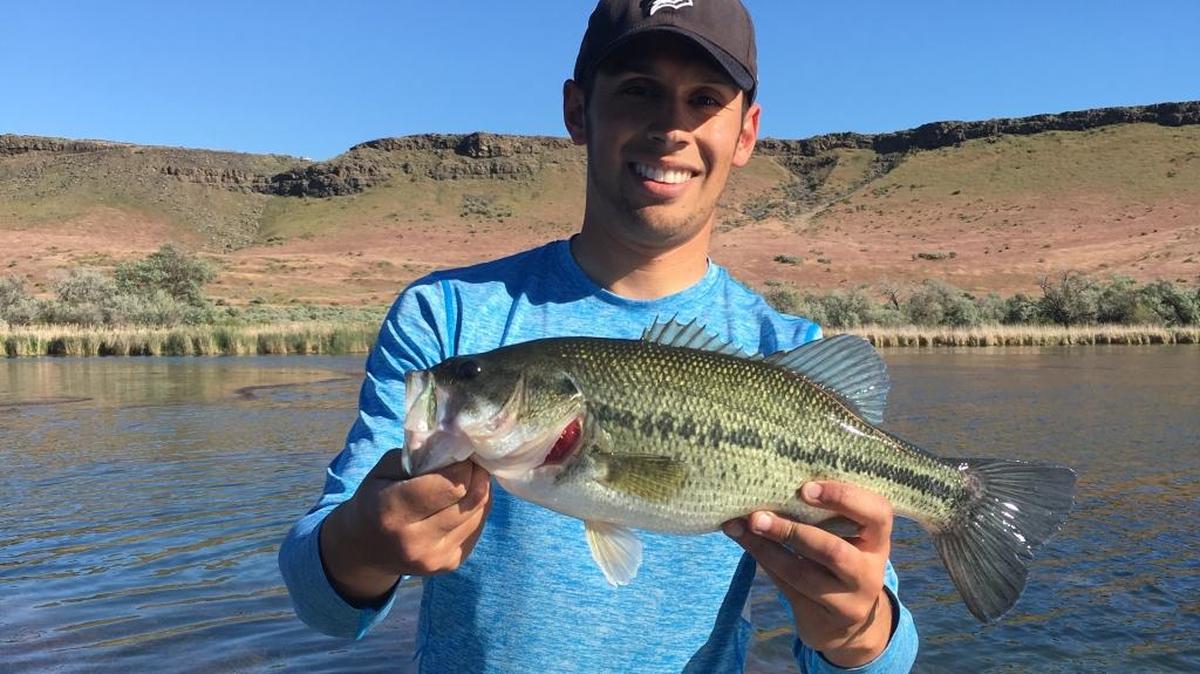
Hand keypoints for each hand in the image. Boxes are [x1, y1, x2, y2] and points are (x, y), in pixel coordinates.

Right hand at [319, 450, 491, 606]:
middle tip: (469, 462)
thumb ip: (419, 456)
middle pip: (472, 498)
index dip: (462, 464)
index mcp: (392, 513)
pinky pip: (478, 526)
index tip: (460, 452)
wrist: (363, 551)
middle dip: (476, 474)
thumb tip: (460, 447)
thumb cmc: (374, 499)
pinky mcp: (451, 564)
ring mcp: (436, 558)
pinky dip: (475, 509)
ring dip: (478, 490)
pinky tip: (458, 502)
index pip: (451, 485)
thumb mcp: (383, 469)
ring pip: (481, 511)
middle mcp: (415, 542)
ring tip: (463, 480)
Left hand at [723, 481, 894, 667]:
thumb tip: (770, 482)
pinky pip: (787, 587)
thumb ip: (823, 515)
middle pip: (833, 550)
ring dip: (767, 548)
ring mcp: (848, 601)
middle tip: (757, 515)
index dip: (843, 497)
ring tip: (742, 527)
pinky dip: (764, 561)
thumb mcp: (845, 538)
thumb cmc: (840, 562)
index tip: (806, 488)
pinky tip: (747, 543)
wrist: (847, 625)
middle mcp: (868, 572)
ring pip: (802, 573)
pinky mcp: (822, 618)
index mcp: (877, 539)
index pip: (876, 513)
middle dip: (791, 531)